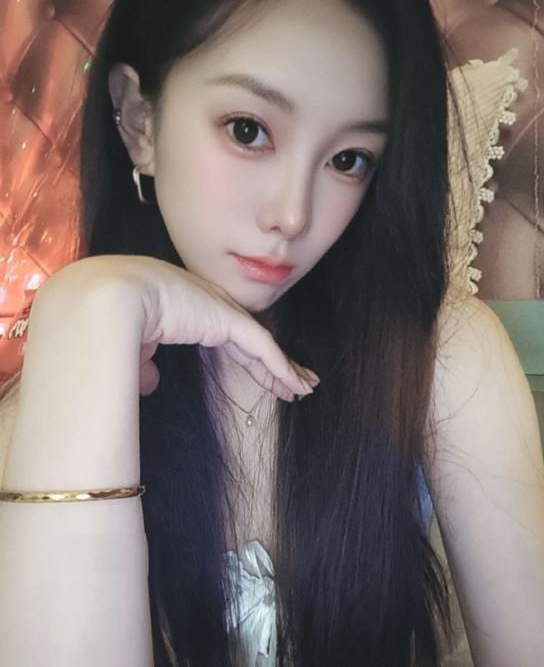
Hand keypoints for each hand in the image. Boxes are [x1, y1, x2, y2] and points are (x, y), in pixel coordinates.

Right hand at [38, 255, 318, 400]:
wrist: (109, 298)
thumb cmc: (111, 319)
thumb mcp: (131, 347)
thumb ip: (145, 361)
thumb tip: (150, 382)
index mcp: (188, 310)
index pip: (227, 336)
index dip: (246, 358)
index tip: (261, 376)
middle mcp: (209, 306)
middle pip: (251, 342)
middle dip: (273, 364)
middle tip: (295, 382)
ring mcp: (221, 311)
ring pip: (263, 347)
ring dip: (284, 370)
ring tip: (305, 389)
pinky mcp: (229, 320)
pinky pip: (263, 349)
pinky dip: (280, 369)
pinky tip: (295, 385)